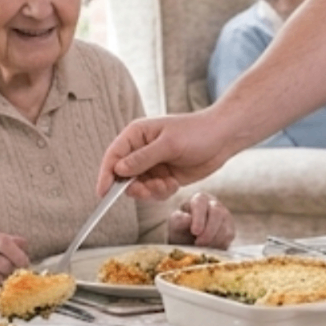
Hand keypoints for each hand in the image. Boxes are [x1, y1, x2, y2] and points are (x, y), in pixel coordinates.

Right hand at [99, 113, 236, 201]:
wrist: (222, 139)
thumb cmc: (197, 132)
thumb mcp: (169, 144)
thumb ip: (143, 158)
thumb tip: (118, 169)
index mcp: (137, 135)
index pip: (113, 156)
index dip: (106, 175)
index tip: (103, 193)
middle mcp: (141, 150)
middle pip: (124, 176)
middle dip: (135, 187)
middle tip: (149, 189)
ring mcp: (153, 164)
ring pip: (139, 187)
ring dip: (151, 191)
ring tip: (166, 184)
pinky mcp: (164, 176)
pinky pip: (154, 192)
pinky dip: (162, 192)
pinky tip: (173, 183)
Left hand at [167, 192, 234, 247]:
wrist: (190, 240)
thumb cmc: (181, 228)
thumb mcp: (176, 224)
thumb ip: (178, 220)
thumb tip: (187, 219)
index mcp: (199, 199)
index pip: (200, 203)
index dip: (199, 218)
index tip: (195, 232)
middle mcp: (214, 204)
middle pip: (217, 213)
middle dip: (208, 231)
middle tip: (199, 243)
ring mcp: (225, 216)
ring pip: (224, 226)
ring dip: (213, 240)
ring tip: (201, 248)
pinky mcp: (230, 229)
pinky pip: (228, 237)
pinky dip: (219, 245)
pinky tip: (209, 249)